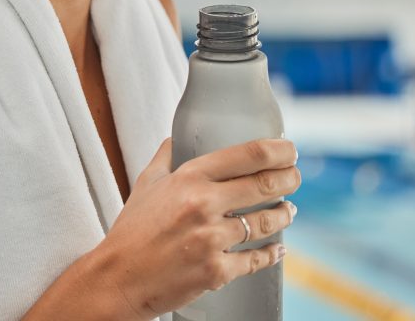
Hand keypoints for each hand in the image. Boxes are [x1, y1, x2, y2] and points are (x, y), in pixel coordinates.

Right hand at [98, 137, 299, 319]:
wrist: (120, 277)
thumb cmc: (131, 230)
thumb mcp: (144, 184)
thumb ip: (164, 158)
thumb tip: (175, 138)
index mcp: (188, 179)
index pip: (246, 156)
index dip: (277, 151)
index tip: (289, 151)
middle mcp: (203, 205)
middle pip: (264, 185)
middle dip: (288, 178)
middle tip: (295, 176)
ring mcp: (212, 240)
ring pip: (265, 223)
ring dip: (284, 214)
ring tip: (289, 210)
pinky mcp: (217, 272)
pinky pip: (256, 260)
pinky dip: (272, 254)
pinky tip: (278, 249)